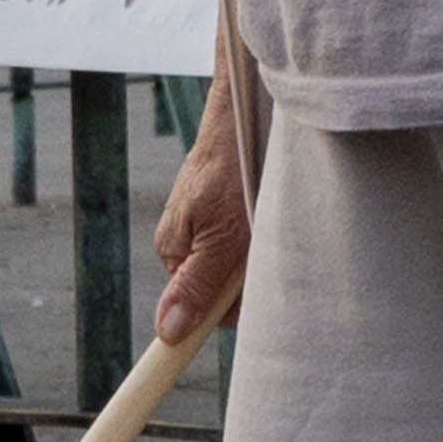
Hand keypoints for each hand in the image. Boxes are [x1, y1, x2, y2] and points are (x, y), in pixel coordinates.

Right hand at [152, 77, 248, 345]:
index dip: (226, 312)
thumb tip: (166, 332)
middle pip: (224, 287)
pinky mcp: (232, 206)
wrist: (246, 110)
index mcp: (174, 250)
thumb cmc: (231, 168)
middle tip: (265, 252)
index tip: (250, 306)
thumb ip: (196, 285)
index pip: (197, 308)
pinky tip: (276, 215)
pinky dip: (267, 232)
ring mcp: (211, 222)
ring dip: (262, 253)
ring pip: (241, 263)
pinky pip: (251, 237)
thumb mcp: (219, 237)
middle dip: (249, 279)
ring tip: (271, 226)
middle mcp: (190, 240)